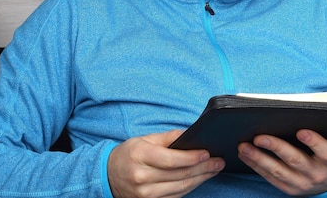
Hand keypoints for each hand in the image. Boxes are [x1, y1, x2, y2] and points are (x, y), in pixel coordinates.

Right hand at [107, 129, 224, 197]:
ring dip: (201, 178)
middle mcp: (142, 177)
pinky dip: (190, 187)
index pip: (171, 160)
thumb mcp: (145, 139)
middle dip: (203, 168)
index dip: (192, 158)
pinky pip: (176, 196)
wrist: (108, 176)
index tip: (207, 153)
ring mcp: (146, 194)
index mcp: (140, 156)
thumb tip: (191, 134)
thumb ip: (169, 137)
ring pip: (181, 187)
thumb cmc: (129, 154)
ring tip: (214, 169)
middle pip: (180, 174)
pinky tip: (200, 178)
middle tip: (218, 162)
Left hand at [237, 115, 326, 195]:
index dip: (314, 143)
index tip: (302, 130)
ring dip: (259, 158)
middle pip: (295, 161)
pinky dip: (255, 165)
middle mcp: (316, 175)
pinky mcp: (287, 188)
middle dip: (277, 148)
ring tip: (245, 144)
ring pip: (277, 171)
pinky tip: (243, 153)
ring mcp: (300, 183)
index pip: (325, 152)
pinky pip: (268, 177)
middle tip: (261, 136)